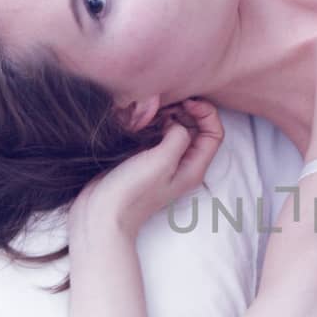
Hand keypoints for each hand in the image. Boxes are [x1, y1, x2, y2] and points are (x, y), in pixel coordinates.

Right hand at [69, 98, 224, 239]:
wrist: (102, 214)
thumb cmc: (133, 191)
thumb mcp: (163, 160)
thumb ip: (179, 136)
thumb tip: (176, 123)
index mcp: (194, 167)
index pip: (215, 132)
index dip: (205, 112)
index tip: (185, 102)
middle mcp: (183, 165)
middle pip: (196, 129)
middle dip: (185, 111)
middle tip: (165, 105)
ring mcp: (163, 162)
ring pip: (175, 130)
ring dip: (167, 116)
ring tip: (151, 111)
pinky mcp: (144, 159)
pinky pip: (156, 135)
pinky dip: (152, 124)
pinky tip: (139, 120)